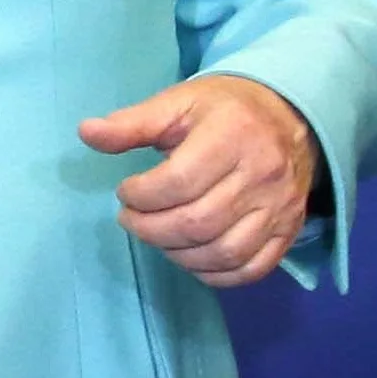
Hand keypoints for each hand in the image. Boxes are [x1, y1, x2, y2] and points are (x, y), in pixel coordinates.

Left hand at [80, 73, 320, 288]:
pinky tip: (188, 256)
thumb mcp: (177, 103)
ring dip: (177, 254)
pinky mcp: (290, 230)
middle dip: (151, 229)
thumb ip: (132, 123)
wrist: (289, 116)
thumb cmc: (223, 110)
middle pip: (199, 223)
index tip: (125, 192)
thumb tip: (86, 132)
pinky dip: (214, 274)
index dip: (141, 196)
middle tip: (130, 219)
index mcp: (232, 136)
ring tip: (155, 236)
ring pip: (224, 252)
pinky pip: (252, 268)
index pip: (179, 182)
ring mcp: (280, 208)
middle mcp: (262, 176)